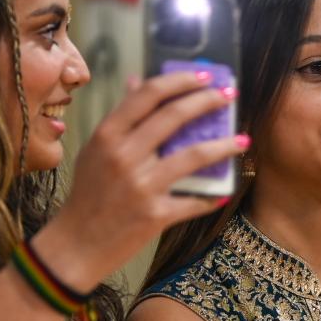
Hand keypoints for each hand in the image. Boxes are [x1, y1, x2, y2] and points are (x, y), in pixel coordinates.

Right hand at [35, 72, 243, 289]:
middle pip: (174, 116)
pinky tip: (225, 190)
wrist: (77, 245)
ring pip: (195, 155)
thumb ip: (119, 118)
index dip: (180, 81)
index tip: (203, 76)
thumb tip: (137, 81)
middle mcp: (124, 156)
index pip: (148, 95)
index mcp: (108, 135)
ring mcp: (141, 185)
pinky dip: (213, 195)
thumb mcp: (95, 150)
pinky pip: (195, 200)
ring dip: (225, 145)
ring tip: (243, 140)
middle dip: (208, 100)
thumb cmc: (88, 194)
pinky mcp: (156, 214)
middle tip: (229, 95)